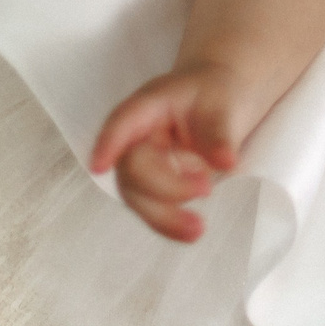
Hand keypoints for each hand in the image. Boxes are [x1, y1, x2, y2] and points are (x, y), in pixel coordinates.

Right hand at [90, 69, 243, 241]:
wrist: (219, 98)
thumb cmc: (214, 93)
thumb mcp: (223, 104)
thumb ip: (220, 134)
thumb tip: (225, 162)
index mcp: (149, 105)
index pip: (123, 121)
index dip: (109, 143)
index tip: (99, 166)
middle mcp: (137, 135)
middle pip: (132, 168)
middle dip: (164, 187)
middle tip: (207, 188)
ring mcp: (142, 162)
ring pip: (137, 196)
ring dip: (163, 217)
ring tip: (197, 229)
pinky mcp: (152, 185)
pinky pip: (152, 208)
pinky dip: (169, 223)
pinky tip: (191, 232)